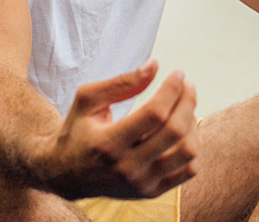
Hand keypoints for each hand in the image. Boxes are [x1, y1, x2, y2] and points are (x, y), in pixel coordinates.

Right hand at [37, 60, 200, 199]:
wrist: (65, 174)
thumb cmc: (77, 130)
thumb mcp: (88, 100)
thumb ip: (121, 83)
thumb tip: (155, 66)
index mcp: (108, 143)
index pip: (155, 114)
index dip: (172, 89)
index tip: (178, 73)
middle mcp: (126, 167)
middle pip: (175, 131)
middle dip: (187, 100)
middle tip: (187, 85)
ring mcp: (141, 183)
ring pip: (187, 152)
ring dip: (192, 123)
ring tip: (185, 108)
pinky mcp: (150, 192)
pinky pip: (188, 170)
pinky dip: (193, 145)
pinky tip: (184, 130)